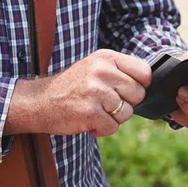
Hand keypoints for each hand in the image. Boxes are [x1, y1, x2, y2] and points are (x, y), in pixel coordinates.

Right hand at [5, 49, 150, 136]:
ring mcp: (96, 92)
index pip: (144, 72)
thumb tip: (149, 84)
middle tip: (107, 103)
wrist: (38, 101)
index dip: (141, 85)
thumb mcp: (95, 67)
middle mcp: (102, 71)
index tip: (127, 91)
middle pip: (138, 94)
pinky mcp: (90, 112)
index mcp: (106, 57)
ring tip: (96, 111)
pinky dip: (103, 129)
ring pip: (127, 113)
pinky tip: (89, 121)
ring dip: (114, 118)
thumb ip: (120, 71)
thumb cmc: (73, 86)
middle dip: (126, 103)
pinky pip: (113, 127)